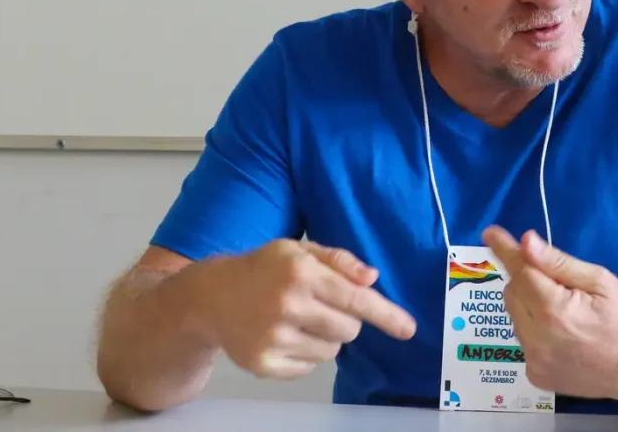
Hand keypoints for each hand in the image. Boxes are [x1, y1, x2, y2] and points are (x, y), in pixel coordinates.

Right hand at [204, 239, 415, 378]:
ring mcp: (273, 337)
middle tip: (322, 307)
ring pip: (332, 351)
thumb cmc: (264, 269)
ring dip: (326, 338)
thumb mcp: (298, 250)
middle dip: (346, 320)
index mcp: (300, 272)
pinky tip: (284, 335)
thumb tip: (373, 278)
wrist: (210, 296)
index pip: (356, 299)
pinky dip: (306, 355)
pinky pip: (309, 368)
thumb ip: (339, 261)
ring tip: (299, 320)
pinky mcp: (263, 364)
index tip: (408, 329)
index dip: (386, 315)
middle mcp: (287, 304)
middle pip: (350, 329)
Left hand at [482, 226, 617, 401]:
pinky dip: (535, 331)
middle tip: (559, 284)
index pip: (521, 272)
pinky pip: (523, 341)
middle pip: (514, 293)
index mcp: (555, 311)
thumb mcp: (601, 281)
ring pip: (516, 317)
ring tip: (565, 313)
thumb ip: (559, 264)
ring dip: (530, 306)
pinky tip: (563, 335)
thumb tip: (526, 242)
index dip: (507, 251)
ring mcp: (535, 361)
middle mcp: (538, 339)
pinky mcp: (536, 376)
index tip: (490, 233)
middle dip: (529, 281)